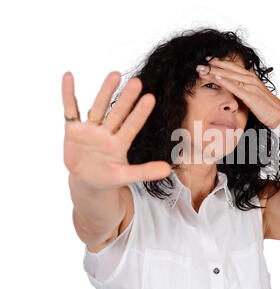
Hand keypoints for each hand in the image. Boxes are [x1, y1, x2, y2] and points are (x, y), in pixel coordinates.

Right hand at [62, 71, 170, 190]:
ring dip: (105, 92)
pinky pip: (70, 109)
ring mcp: (91, 128)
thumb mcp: (126, 176)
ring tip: (115, 74)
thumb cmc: (108, 177)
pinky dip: (68, 94)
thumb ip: (145, 172)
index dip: (140, 113)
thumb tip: (168, 169)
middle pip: (117, 113)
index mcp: (120, 143)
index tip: (150, 97)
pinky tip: (69, 76)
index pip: (132, 125)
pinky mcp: (73, 128)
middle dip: (126, 98)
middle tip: (137, 81)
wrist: (87, 181)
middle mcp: (107, 132)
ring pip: (98, 107)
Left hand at [196, 57, 279, 128]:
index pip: (233, 67)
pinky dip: (225, 81)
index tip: (208, 60)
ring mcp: (251, 86)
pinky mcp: (250, 96)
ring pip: (229, 76)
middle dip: (213, 66)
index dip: (220, 63)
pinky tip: (215, 77)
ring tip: (202, 69)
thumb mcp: (255, 95)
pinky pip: (235, 87)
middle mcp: (251, 79)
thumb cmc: (268, 108)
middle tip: (200, 63)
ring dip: (214, 72)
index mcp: (251, 78)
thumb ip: (246, 90)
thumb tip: (237, 88)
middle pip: (229, 69)